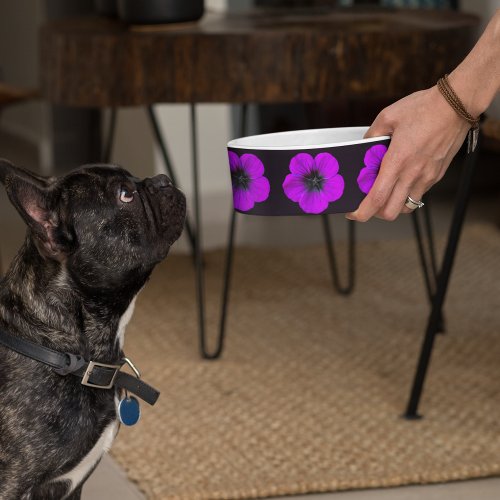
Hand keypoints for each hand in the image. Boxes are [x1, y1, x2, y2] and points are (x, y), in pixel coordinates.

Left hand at [346, 85, 469, 221]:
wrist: (457, 104)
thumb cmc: (424, 108)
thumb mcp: (388, 116)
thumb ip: (372, 135)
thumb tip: (364, 147)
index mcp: (397, 161)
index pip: (377, 199)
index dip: (361, 212)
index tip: (353, 213)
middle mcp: (412, 174)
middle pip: (390, 212)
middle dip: (375, 213)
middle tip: (368, 202)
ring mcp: (427, 177)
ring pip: (406, 207)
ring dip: (393, 205)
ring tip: (385, 193)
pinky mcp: (436, 175)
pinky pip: (419, 194)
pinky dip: (406, 194)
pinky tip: (402, 180)